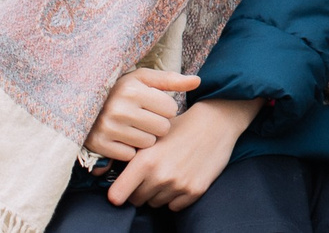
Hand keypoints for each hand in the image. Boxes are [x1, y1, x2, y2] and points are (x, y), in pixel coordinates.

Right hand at [86, 68, 196, 161]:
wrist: (83, 101)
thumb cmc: (121, 89)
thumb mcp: (144, 78)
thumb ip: (171, 80)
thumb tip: (198, 81)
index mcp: (133, 89)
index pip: (170, 110)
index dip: (166, 109)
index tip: (155, 107)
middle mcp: (119, 109)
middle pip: (161, 129)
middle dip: (157, 125)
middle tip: (146, 119)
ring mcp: (107, 128)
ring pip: (147, 144)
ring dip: (144, 138)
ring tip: (134, 128)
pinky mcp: (98, 144)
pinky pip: (129, 156)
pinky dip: (129, 150)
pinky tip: (123, 139)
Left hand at [106, 96, 259, 210]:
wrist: (216, 122)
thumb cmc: (181, 127)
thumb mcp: (152, 137)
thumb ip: (133, 159)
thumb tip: (112, 178)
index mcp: (145, 161)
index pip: (117, 195)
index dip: (118, 193)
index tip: (122, 190)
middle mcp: (160, 176)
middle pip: (137, 200)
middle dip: (140, 191)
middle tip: (151, 176)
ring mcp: (178, 185)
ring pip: (156, 203)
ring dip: (159, 193)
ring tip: (170, 173)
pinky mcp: (195, 191)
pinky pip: (174, 206)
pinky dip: (176, 197)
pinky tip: (182, 178)